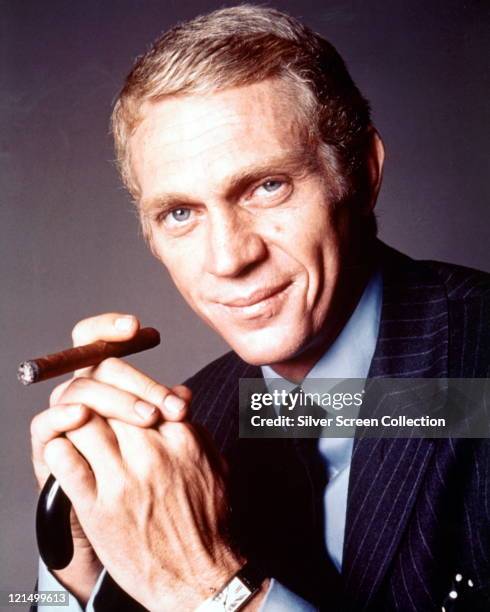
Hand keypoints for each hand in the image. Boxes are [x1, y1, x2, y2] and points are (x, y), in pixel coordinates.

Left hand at [43, 414, 243, 610]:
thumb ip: (194, 427)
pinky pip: (66, 462)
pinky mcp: (97, 507)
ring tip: (77, 432)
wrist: (198, 576)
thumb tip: (179, 396)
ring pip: (84, 425)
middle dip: (99, 406)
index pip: (140, 396)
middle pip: (110, 405)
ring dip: (76, 424)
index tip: (118, 407)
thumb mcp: (214, 465)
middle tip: (93, 414)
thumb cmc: (208, 521)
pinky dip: (60, 450)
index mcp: (181, 438)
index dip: (124, 399)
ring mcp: (123, 479)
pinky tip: (66, 453)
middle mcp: (152, 453)